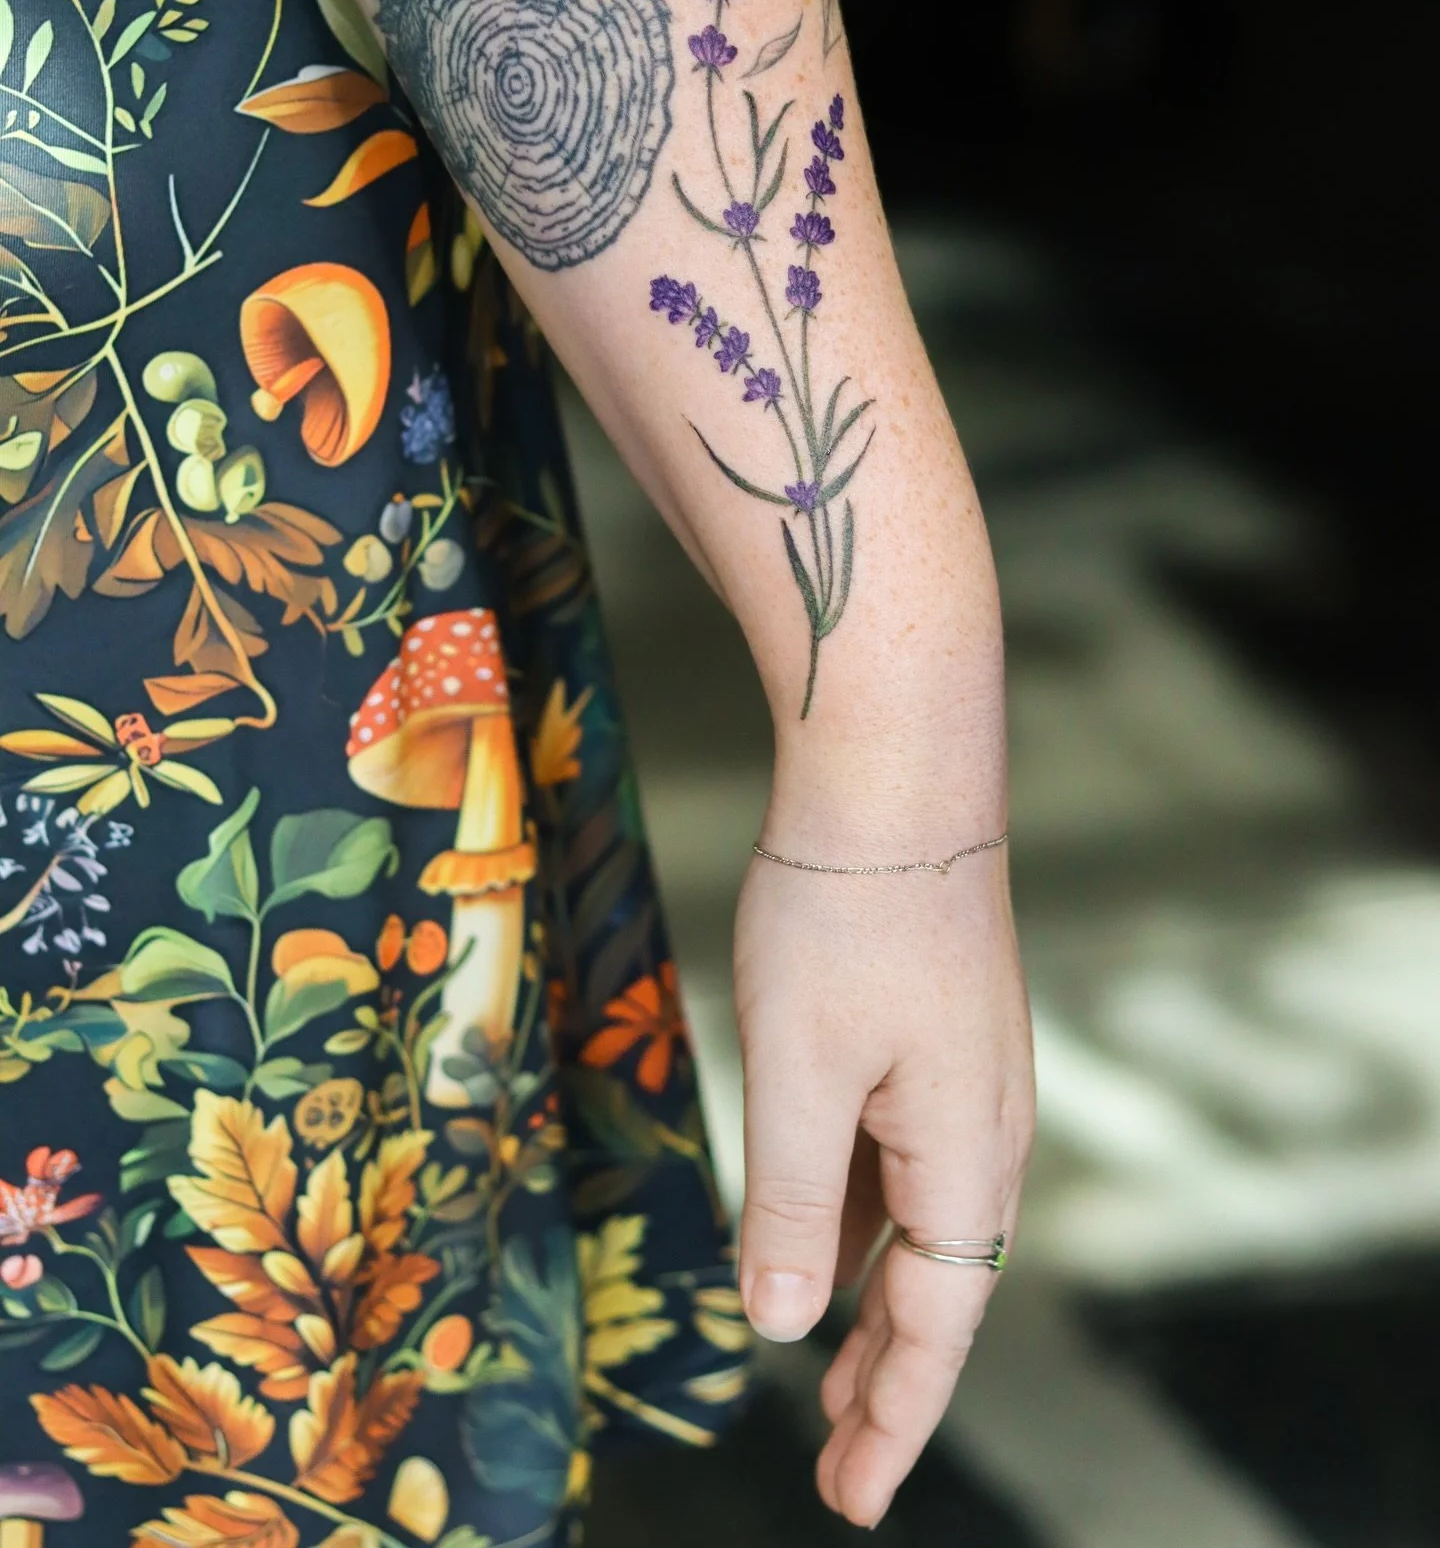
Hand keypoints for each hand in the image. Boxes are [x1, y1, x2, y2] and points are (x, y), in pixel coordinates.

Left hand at [733, 839, 1032, 1528]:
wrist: (896, 780)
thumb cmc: (844, 921)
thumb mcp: (802, 1071)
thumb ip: (793, 1204)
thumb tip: (784, 1324)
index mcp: (966, 1157)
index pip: (935, 1326)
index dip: (889, 1417)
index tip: (851, 1498)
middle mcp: (986, 1130)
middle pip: (941, 1287)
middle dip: (884, 1379)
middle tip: (836, 1464)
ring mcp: (967, 1080)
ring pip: (922, 1226)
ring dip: (873, 1302)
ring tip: (828, 1371)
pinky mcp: (935, 1038)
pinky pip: (904, 1162)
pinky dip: (863, 1221)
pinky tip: (821, 1232)